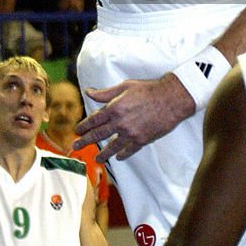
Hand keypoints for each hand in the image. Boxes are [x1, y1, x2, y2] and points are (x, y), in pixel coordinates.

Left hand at [74, 73, 195, 161]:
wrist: (170, 99)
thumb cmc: (148, 89)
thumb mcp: (125, 86)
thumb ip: (105, 92)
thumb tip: (89, 92)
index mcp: (114, 108)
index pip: (94, 119)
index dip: (84, 126)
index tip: (77, 130)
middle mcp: (120, 123)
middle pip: (98, 134)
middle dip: (86, 141)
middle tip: (76, 147)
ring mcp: (131, 133)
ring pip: (112, 146)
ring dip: (103, 153)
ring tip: (96, 159)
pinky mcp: (142, 140)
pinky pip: (129, 150)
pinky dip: (122, 155)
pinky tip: (118, 158)